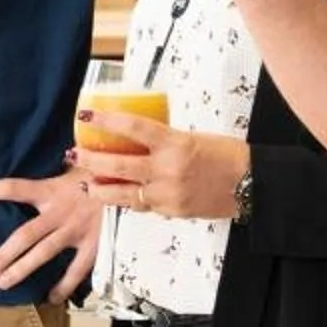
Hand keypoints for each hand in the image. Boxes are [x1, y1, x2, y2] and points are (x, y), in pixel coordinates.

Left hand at [0, 172, 99, 297]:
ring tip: (1, 284)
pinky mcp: (95, 244)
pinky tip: (50, 298)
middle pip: (23, 236)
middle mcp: (60, 211)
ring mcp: (77, 230)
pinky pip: (76, 270)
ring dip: (21, 270)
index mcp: (51, 189)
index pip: (11, 188)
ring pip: (44, 254)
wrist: (137, 180)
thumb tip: (43, 170)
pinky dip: (64, 286)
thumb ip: (58, 174)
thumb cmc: (102, 171)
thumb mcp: (76, 166)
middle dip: (1, 256)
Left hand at [66, 116, 245, 221]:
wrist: (252, 185)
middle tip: (74, 153)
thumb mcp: (192, 137)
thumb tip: (136, 140)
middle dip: (90, 160)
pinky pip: (141, 206)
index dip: (106, 120)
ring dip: (99, 188)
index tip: (86, 115)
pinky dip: (126, 200)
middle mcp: (168, 169)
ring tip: (86, 183)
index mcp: (174, 143)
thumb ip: (163, 141)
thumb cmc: (227, 155)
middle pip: (117, 165)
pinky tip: (114, 195)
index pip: (133, 127)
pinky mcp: (172, 211)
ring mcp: (168, 194)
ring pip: (122, 194)